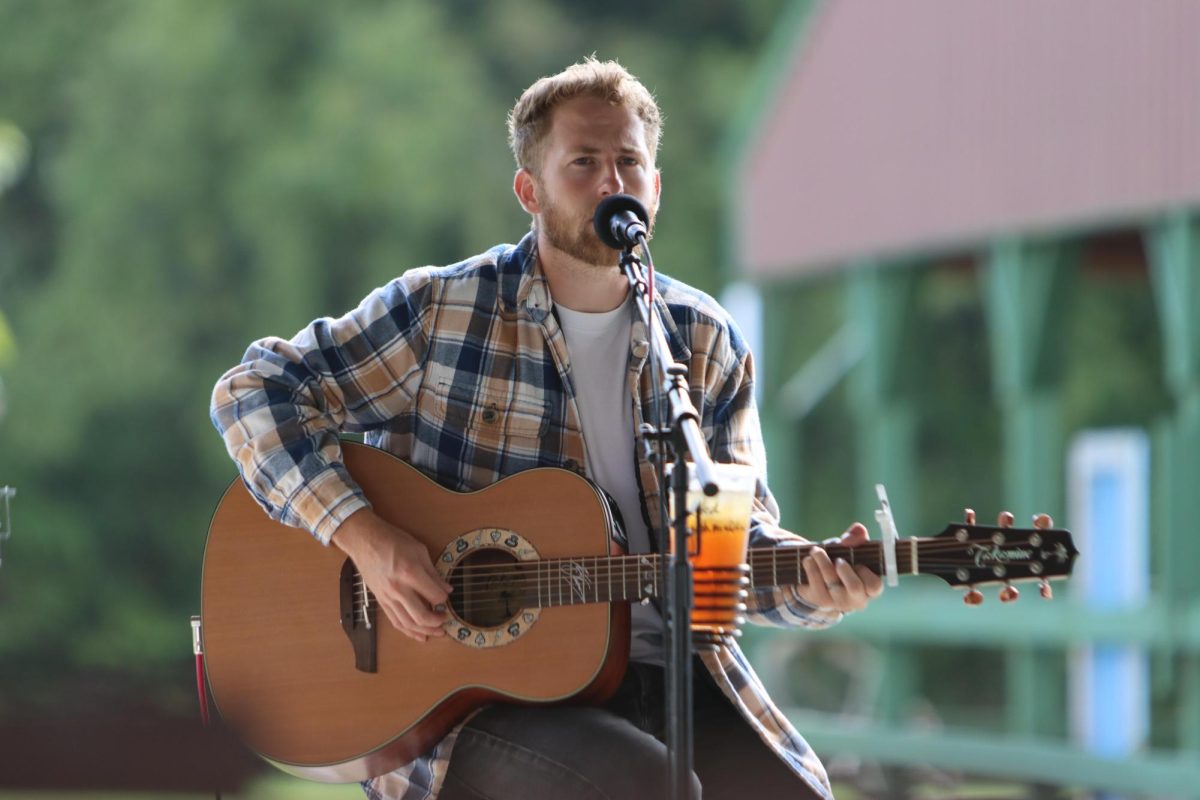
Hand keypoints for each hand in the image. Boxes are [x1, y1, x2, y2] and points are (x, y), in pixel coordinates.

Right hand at [331, 508, 452, 641]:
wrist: (364, 541)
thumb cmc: (392, 540)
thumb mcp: (419, 550)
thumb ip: (433, 573)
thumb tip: (446, 589)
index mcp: (410, 572)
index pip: (434, 595)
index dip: (444, 598)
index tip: (446, 596)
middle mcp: (398, 588)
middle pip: (421, 616)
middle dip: (437, 621)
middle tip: (446, 620)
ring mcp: (388, 597)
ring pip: (408, 623)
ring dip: (425, 631)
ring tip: (437, 631)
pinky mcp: (381, 601)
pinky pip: (395, 621)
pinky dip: (408, 631)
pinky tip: (419, 635)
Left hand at [794, 522, 883, 612]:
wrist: (815, 580)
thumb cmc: (840, 563)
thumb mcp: (850, 550)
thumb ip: (857, 538)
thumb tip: (859, 529)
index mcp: (869, 589)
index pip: (874, 586)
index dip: (866, 572)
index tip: (858, 562)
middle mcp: (855, 599)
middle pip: (854, 587)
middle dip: (844, 568)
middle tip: (838, 559)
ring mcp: (837, 602)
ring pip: (831, 580)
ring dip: (822, 559)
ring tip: (816, 550)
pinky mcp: (819, 600)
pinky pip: (815, 579)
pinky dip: (810, 564)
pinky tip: (808, 559)